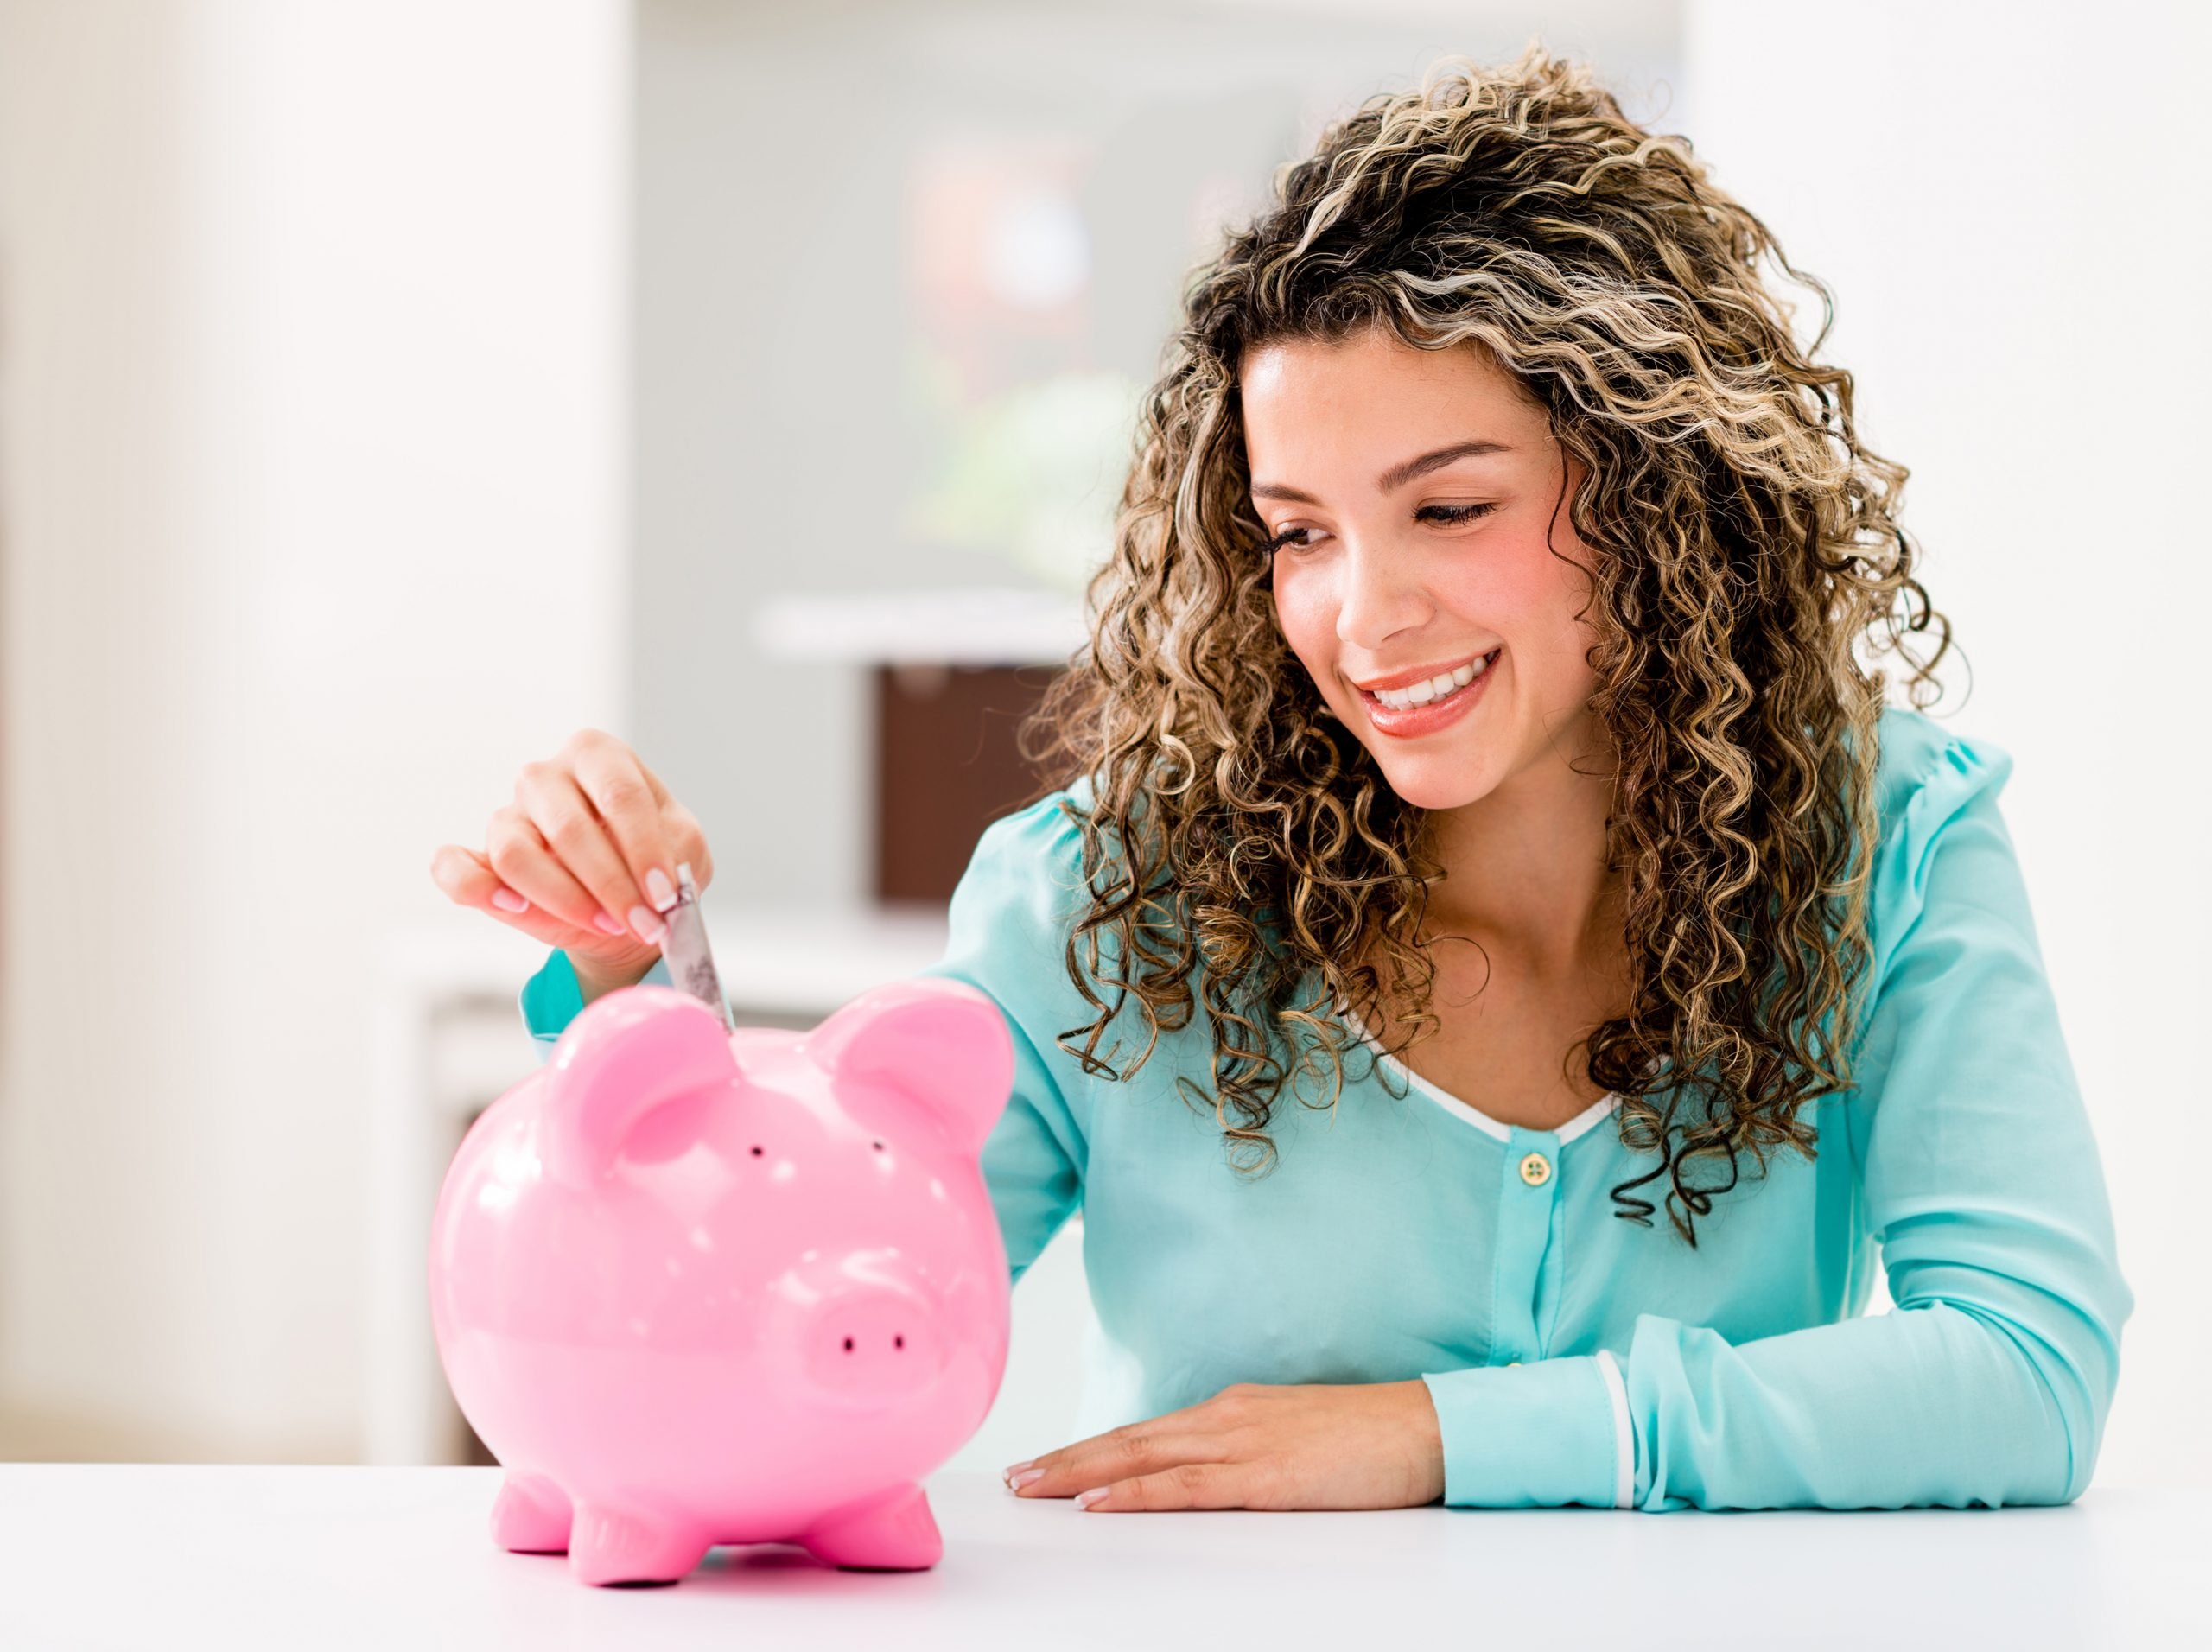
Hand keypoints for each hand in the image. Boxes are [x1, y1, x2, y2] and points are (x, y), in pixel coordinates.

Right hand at [429, 728, 714, 992]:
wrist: (625, 909)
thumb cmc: (653, 867)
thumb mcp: (685, 852)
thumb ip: (676, 854)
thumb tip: (658, 883)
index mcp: (599, 756)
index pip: (619, 794)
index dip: (644, 850)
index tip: (664, 896)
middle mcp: (546, 776)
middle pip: (569, 828)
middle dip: (611, 886)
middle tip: (642, 922)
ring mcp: (509, 815)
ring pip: (516, 853)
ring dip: (565, 899)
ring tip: (604, 922)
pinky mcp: (479, 857)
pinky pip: (454, 868)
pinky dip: (479, 889)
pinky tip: (517, 909)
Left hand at [1002, 1379, 1443, 1511]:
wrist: (1426, 1427)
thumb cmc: (1369, 1438)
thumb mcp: (1294, 1438)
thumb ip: (1246, 1453)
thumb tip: (1207, 1477)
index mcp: (1233, 1410)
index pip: (1145, 1432)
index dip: (1091, 1448)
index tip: (1046, 1463)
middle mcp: (1227, 1418)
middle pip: (1128, 1440)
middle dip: (1066, 1459)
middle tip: (1014, 1477)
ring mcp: (1243, 1444)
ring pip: (1141, 1458)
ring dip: (1079, 1474)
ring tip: (1032, 1489)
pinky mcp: (1264, 1478)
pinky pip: (1185, 1487)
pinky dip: (1135, 1493)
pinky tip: (1098, 1503)